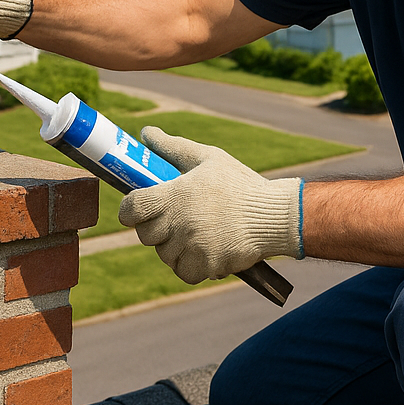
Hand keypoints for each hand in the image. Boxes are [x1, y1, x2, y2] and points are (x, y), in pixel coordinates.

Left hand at [118, 127, 302, 284]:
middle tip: (174, 222)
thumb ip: (173, 147)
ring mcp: (191, 246)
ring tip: (194, 236)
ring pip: (164, 255)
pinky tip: (204, 253)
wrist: (274, 215)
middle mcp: (179, 222)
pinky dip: (191, 266)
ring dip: (175, 248)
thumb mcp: (207, 157)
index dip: (129, 211)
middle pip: (145, 234)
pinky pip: (184, 272)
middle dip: (155, 229)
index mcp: (174, 194)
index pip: (131, 208)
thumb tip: (146, 132)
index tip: (136, 211)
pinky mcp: (206, 265)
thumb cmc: (239, 184)